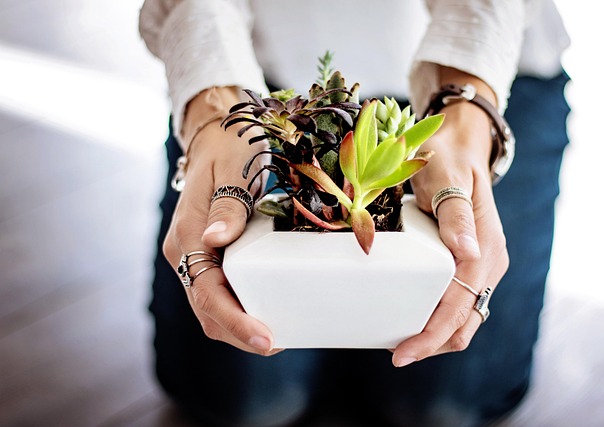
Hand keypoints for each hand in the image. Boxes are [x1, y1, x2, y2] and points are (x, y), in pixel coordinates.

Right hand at [162, 87, 279, 355]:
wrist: (216, 137)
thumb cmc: (228, 149)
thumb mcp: (231, 170)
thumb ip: (226, 207)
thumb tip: (215, 240)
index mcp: (187, 236)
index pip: (208, 293)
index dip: (236, 321)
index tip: (266, 340)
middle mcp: (185, 253)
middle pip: (207, 310)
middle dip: (240, 334)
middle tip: (279, 343)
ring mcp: (195, 256)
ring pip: (211, 307)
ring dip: (240, 327)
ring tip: (277, 336)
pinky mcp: (208, 255)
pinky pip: (220, 292)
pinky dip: (240, 309)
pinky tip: (266, 310)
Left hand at [392, 71, 508, 366]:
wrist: (459, 146)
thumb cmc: (448, 159)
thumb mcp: (446, 177)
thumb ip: (455, 214)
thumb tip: (467, 252)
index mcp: (485, 249)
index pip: (459, 306)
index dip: (431, 335)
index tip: (402, 353)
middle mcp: (488, 263)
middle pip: (464, 323)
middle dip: (432, 344)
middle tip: (396, 354)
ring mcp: (480, 265)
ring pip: (462, 318)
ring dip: (435, 335)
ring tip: (400, 342)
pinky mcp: (469, 264)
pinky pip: (456, 302)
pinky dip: (437, 318)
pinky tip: (413, 318)